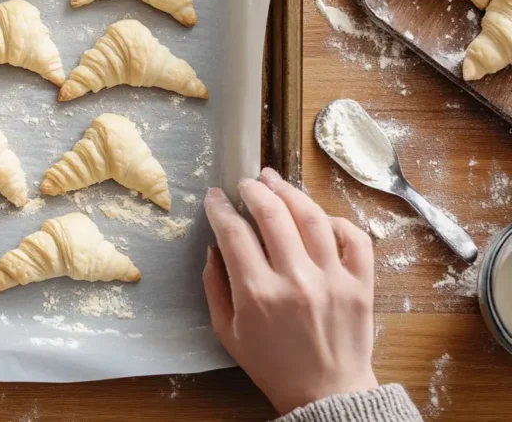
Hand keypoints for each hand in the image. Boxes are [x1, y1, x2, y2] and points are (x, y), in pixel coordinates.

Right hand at [203, 167, 376, 414]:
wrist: (326, 395)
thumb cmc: (271, 365)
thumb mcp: (227, 331)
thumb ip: (215, 286)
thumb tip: (214, 246)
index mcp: (257, 294)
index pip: (233, 232)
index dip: (220, 208)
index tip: (215, 198)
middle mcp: (295, 281)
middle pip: (273, 214)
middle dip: (254, 190)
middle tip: (246, 183)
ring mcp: (332, 280)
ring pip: (312, 217)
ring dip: (290, 193)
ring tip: (276, 182)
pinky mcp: (361, 285)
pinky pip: (354, 238)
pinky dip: (338, 221)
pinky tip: (320, 217)